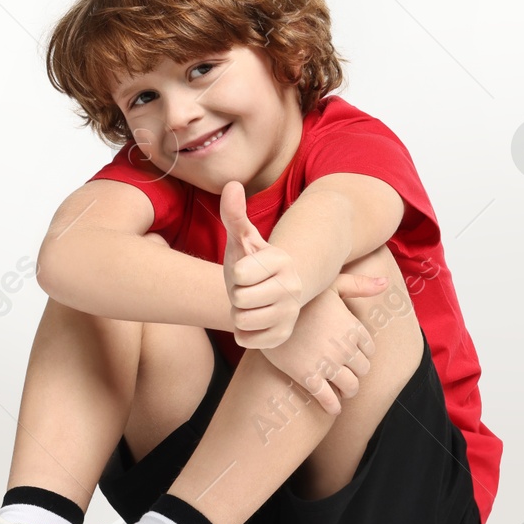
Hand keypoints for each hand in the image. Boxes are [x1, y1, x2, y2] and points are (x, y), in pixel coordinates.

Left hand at [220, 181, 305, 348]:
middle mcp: (292, 287)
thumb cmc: (250, 261)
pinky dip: (243, 332)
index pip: (240, 274)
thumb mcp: (241, 238)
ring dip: (239, 313)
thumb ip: (235, 214)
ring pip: (242, 320)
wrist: (267, 290)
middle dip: (236, 295)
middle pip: (240, 299)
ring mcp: (290, 313)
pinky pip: (246, 339)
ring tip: (250, 303)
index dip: (236, 273)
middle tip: (247, 288)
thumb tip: (232, 185)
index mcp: (282, 261)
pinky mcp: (282, 335)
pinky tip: (253, 319)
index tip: (247, 270)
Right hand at [258, 286, 378, 415]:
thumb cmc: (302, 298)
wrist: (268, 311)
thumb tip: (384, 282)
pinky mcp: (307, 376)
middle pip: (362, 370)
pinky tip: (333, 408)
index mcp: (352, 327)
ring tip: (342, 391)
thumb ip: (358, 285)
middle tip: (347, 374)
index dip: (362, 355)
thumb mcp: (331, 285)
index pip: (369, 350)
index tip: (353, 357)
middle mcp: (344, 347)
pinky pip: (328, 399)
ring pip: (350, 386)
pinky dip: (333, 406)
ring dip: (348, 391)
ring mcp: (327, 363)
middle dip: (357, 373)